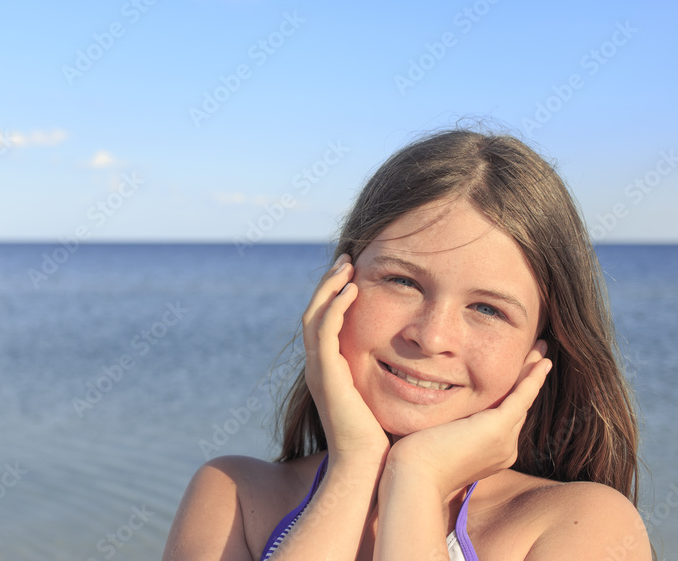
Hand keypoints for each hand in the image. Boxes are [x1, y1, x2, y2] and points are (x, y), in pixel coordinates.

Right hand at [302, 254, 389, 464]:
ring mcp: (319, 371)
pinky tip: (352, 290)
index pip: (324, 323)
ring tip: (346, 266)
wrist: (368, 470)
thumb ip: (390, 378)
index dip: (335, 297)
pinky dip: (335, 307)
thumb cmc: (382, 442)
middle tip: (346, 260)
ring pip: (314, 316)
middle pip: (314, 312)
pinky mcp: (326, 375)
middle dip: (328, 284)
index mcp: (329, 371)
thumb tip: (416, 366)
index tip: (353, 275)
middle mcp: (318, 368)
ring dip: (329, 287)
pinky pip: (324, 331)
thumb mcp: (384, 400)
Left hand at [385, 341, 551, 497]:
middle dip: (527, 380)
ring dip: (533, 373)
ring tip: (542, 352)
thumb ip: (445, 428)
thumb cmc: (413, 462)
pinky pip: (521, 397)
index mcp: (490, 454)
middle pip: (519, 407)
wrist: (414, 476)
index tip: (518, 375)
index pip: (505, 417)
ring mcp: (504, 441)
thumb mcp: (434, 439)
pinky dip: (532, 379)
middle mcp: (504, 450)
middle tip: (540, 357)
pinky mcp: (497, 428)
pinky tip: (543, 363)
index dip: (512, 394)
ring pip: (522, 400)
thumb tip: (434, 411)